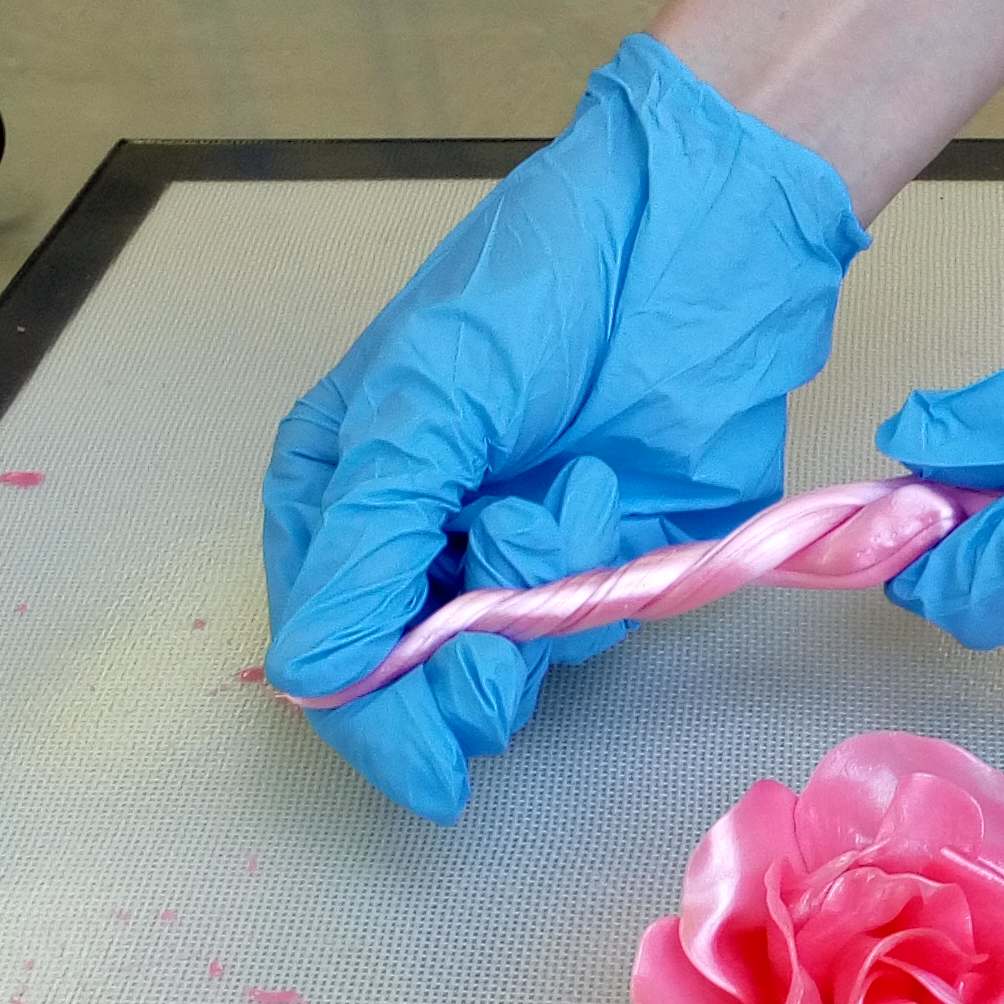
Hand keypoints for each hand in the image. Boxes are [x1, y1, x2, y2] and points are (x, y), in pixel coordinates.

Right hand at [263, 36, 864, 819]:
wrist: (693, 236)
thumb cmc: (538, 284)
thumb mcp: (421, 400)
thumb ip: (366, 545)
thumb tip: (310, 677)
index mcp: (336, 496)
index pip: (328, 652)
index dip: (373, 720)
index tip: (427, 768)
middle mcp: (415, 544)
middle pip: (416, 687)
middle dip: (463, 674)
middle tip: (498, 630)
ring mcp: (511, 560)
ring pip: (506, 671)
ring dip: (535, 601)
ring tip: (561, 499)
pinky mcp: (606, 564)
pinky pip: (587, 632)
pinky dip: (595, 578)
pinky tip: (601, 496)